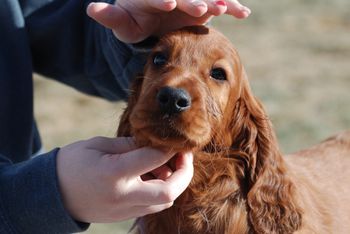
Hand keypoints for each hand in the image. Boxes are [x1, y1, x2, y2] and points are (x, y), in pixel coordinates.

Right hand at [56, 136, 192, 221]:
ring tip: (165, 164)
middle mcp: (122, 196)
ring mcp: (124, 210)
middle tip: (183, 155)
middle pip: (169, 192)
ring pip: (164, 201)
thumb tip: (154, 143)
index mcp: (114, 173)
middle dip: (184, 172)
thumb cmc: (73, 163)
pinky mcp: (124, 216)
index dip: (170, 147)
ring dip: (174, 182)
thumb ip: (129, 145)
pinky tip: (154, 176)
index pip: (154, 158)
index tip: (174, 139)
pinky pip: (152, 206)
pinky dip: (161, 191)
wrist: (52, 194)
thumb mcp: (98, 145)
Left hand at [86, 0, 250, 42]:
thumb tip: (91, 8)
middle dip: (193, 0)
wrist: (154, 17)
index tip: (170, 4)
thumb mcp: (122, 22)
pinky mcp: (203, 3)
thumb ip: (110, 16)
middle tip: (203, 7)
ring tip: (227, 8)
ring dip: (217, 1)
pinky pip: (219, 2)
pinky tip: (243, 13)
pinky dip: (231, 6)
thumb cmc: (135, 20)